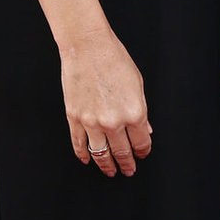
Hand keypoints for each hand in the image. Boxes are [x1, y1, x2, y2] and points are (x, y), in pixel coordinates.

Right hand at [61, 27, 150, 177]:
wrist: (88, 48)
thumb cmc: (114, 60)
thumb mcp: (138, 85)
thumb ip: (142, 111)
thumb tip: (145, 130)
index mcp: (134, 113)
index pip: (141, 143)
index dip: (143, 152)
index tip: (142, 155)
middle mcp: (113, 121)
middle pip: (122, 152)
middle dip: (127, 163)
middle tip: (128, 170)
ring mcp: (92, 122)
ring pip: (100, 153)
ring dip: (106, 165)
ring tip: (110, 171)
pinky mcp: (74, 118)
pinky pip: (79, 143)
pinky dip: (83, 154)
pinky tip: (87, 160)